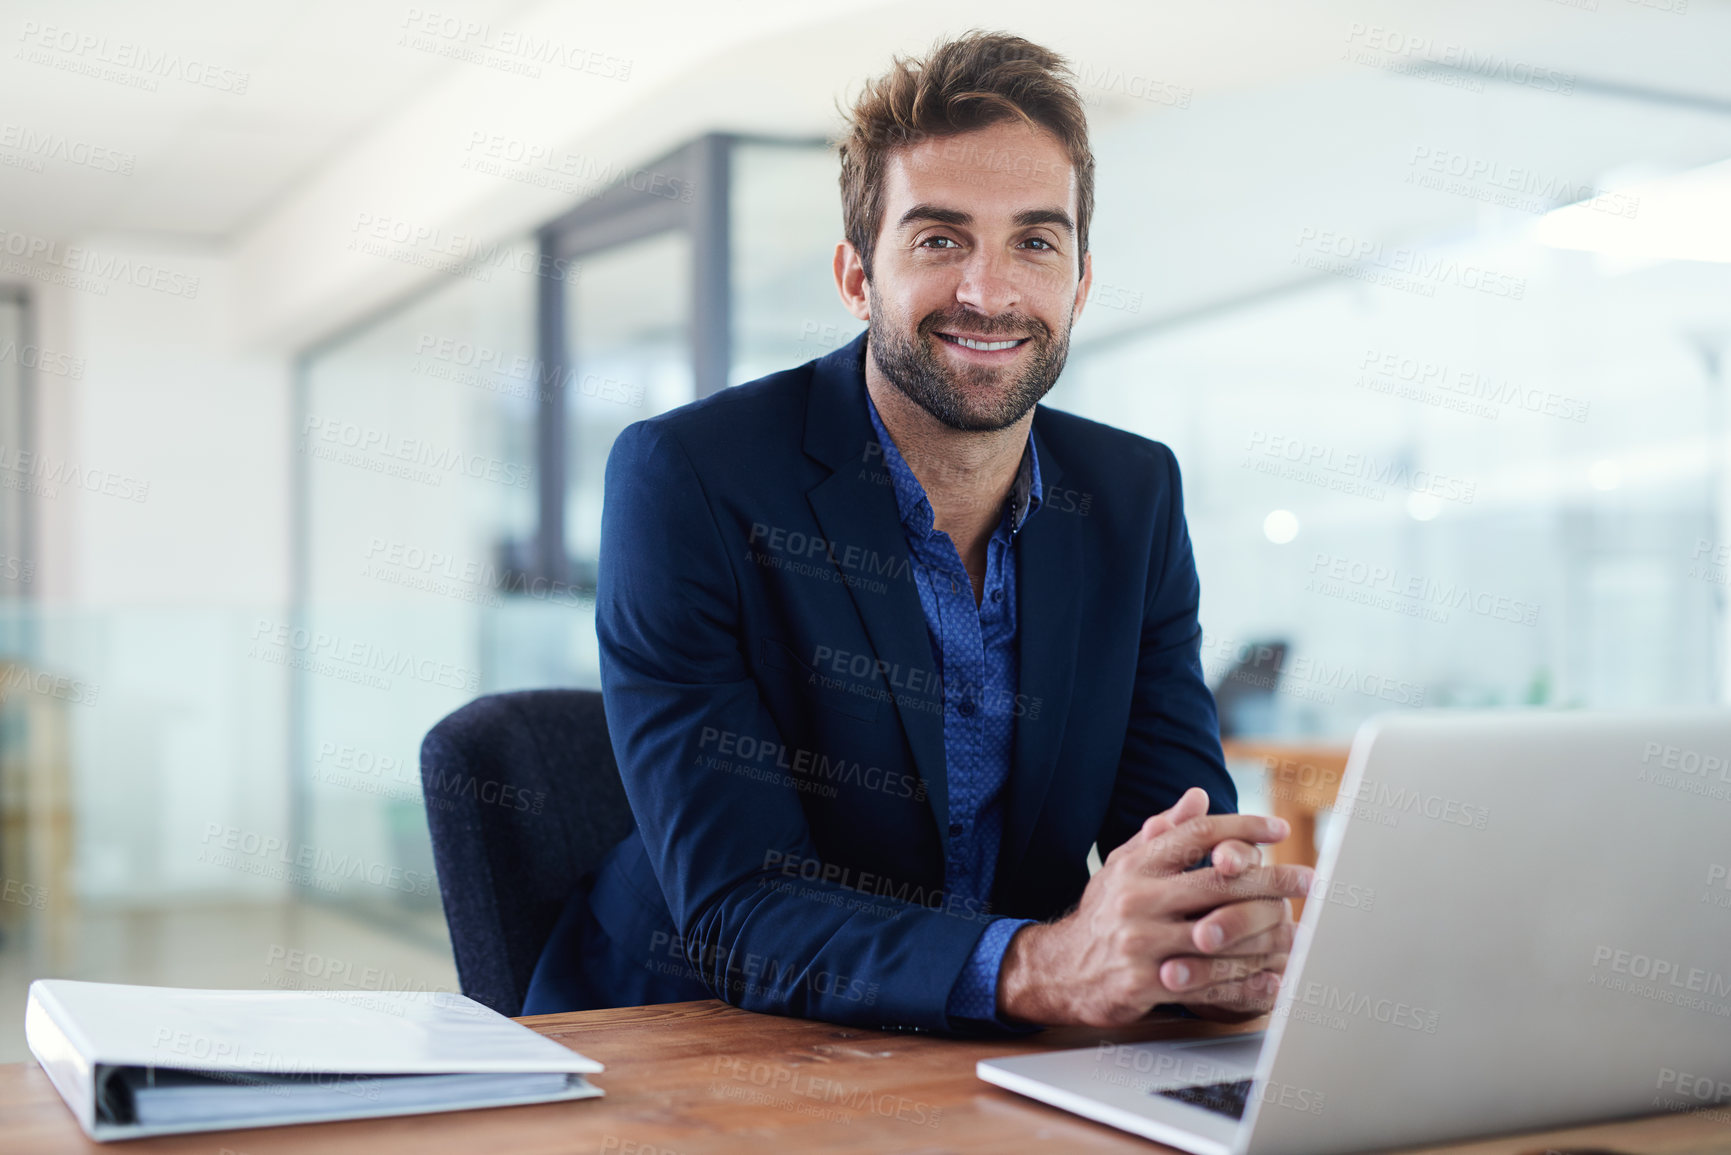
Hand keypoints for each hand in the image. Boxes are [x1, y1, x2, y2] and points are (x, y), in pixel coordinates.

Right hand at [996, 788, 1310, 1026]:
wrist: (1060, 968)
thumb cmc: (1104, 912)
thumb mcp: (1123, 864)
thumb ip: (1162, 831)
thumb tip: (1198, 796)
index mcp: (1136, 866)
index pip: (1195, 836)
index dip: (1241, 828)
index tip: (1279, 830)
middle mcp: (1137, 900)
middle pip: (1218, 884)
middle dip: (1272, 881)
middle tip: (1310, 880)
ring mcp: (1141, 944)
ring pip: (1220, 936)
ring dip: (1267, 935)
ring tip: (1301, 932)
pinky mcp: (1144, 984)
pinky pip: (1207, 984)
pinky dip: (1245, 983)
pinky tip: (1273, 978)